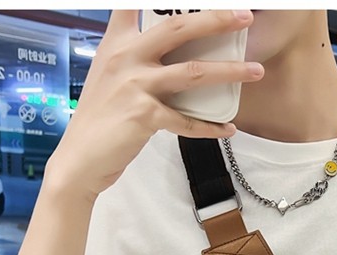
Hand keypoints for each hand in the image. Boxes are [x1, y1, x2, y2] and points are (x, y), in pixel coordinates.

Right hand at [47, 10, 263, 200]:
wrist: (80, 157)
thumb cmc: (100, 117)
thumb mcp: (109, 75)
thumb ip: (132, 57)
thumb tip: (166, 52)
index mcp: (117, 44)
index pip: (132, 4)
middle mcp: (126, 58)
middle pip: (178, 28)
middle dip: (216, 19)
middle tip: (245, 17)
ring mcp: (135, 86)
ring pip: (192, 72)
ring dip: (230, 71)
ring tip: (256, 71)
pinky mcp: (144, 116)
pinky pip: (187, 121)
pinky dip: (211, 127)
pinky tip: (229, 128)